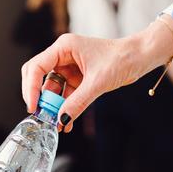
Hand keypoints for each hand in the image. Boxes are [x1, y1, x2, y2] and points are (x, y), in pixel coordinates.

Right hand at [21, 16, 172, 132]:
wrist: (141, 57)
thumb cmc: (122, 58)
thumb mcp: (98, 82)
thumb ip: (78, 102)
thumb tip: (61, 120)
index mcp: (64, 47)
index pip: (36, 67)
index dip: (31, 88)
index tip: (33, 107)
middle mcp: (63, 55)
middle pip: (39, 77)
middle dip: (39, 97)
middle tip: (41, 115)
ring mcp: (70, 67)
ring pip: (52, 89)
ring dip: (53, 107)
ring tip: (56, 124)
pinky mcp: (78, 78)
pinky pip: (65, 95)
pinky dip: (65, 108)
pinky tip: (66, 122)